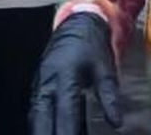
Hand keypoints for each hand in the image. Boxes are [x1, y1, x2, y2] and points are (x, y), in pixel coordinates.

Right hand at [29, 13, 120, 134]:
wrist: (75, 26)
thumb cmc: (92, 48)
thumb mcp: (105, 70)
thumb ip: (109, 97)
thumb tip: (116, 123)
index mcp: (66, 77)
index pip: (66, 113)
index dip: (67, 132)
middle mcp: (48, 82)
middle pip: (41, 117)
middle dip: (45, 133)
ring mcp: (40, 84)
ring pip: (35, 115)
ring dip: (40, 129)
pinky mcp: (37, 86)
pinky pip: (36, 109)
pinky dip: (40, 124)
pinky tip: (46, 131)